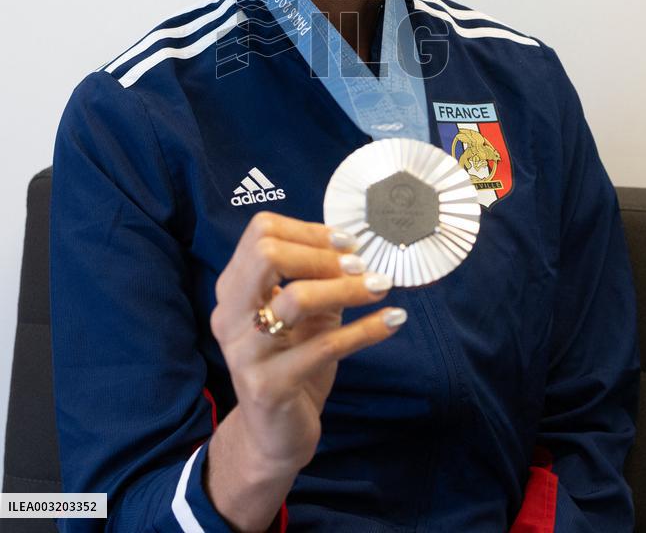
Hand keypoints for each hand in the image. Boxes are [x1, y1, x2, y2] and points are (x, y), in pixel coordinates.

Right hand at [210, 210, 406, 473]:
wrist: (273, 436)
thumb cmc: (292, 361)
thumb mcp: (305, 313)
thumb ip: (319, 278)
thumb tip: (355, 246)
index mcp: (233, 289)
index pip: (261, 232)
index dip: (308, 231)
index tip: (346, 242)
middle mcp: (230, 315)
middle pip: (266, 254)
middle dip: (321, 254)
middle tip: (359, 265)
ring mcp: (246, 351)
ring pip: (296, 298)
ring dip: (346, 288)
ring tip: (380, 287)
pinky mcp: (269, 386)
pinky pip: (326, 346)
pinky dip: (366, 329)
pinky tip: (393, 320)